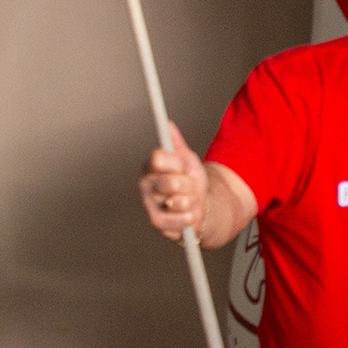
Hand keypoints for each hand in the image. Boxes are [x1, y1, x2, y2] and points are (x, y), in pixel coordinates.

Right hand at [139, 122, 207, 240]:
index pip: (158, 158)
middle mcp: (145, 184)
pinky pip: (179, 219)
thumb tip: (168, 125)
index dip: (177, 164)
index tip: (184, 166)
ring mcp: (149, 204)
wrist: (201, 207)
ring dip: (192, 202)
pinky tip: (190, 214)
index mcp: (150, 166)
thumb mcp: (187, 160)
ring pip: (179, 202)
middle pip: (171, 182)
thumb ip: (177, 143)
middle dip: (189, 185)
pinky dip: (191, 217)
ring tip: (190, 200)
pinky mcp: (157, 222)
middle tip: (189, 186)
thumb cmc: (191, 182)